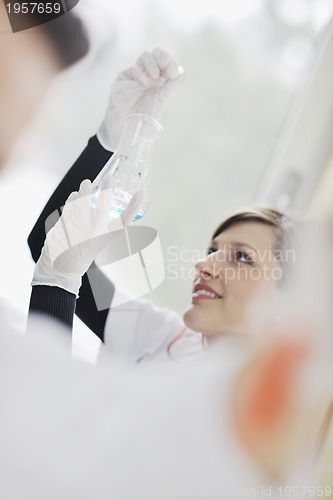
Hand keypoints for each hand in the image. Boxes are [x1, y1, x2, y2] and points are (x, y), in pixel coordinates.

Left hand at [32, 178, 141, 296]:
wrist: (61, 268)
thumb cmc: (81, 253)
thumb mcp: (97, 241)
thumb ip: (101, 224)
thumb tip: (99, 206)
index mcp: (105, 237)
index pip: (124, 221)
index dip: (134, 207)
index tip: (141, 193)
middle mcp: (94, 233)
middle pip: (103, 207)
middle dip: (108, 189)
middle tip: (109, 177)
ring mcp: (78, 228)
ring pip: (83, 202)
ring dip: (85, 190)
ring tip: (86, 183)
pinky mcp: (64, 225)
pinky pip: (69, 206)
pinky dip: (72, 199)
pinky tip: (74, 195)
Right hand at [97, 47, 185, 151]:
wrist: (128, 129)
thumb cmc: (145, 117)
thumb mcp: (161, 100)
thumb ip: (171, 85)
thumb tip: (185, 72)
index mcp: (159, 79)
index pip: (165, 61)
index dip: (170, 62)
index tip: (173, 73)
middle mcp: (148, 75)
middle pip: (155, 54)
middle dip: (162, 57)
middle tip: (166, 66)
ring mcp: (135, 76)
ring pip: (144, 57)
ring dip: (152, 64)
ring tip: (156, 77)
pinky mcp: (123, 79)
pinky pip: (132, 70)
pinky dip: (140, 74)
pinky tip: (144, 83)